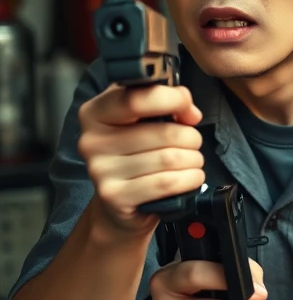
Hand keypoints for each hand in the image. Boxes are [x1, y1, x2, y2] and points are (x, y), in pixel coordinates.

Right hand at [77, 84, 204, 234]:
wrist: (119, 201)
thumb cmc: (136, 152)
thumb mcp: (143, 118)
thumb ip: (164, 103)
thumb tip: (190, 114)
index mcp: (95, 112)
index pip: (138, 99)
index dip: (175, 101)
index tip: (190, 113)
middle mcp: (92, 141)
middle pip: (164, 133)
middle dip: (191, 138)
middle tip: (192, 144)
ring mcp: (101, 171)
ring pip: (170, 158)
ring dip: (193, 160)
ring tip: (191, 161)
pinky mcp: (115, 197)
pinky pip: (167, 183)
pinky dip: (190, 179)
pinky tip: (190, 178)